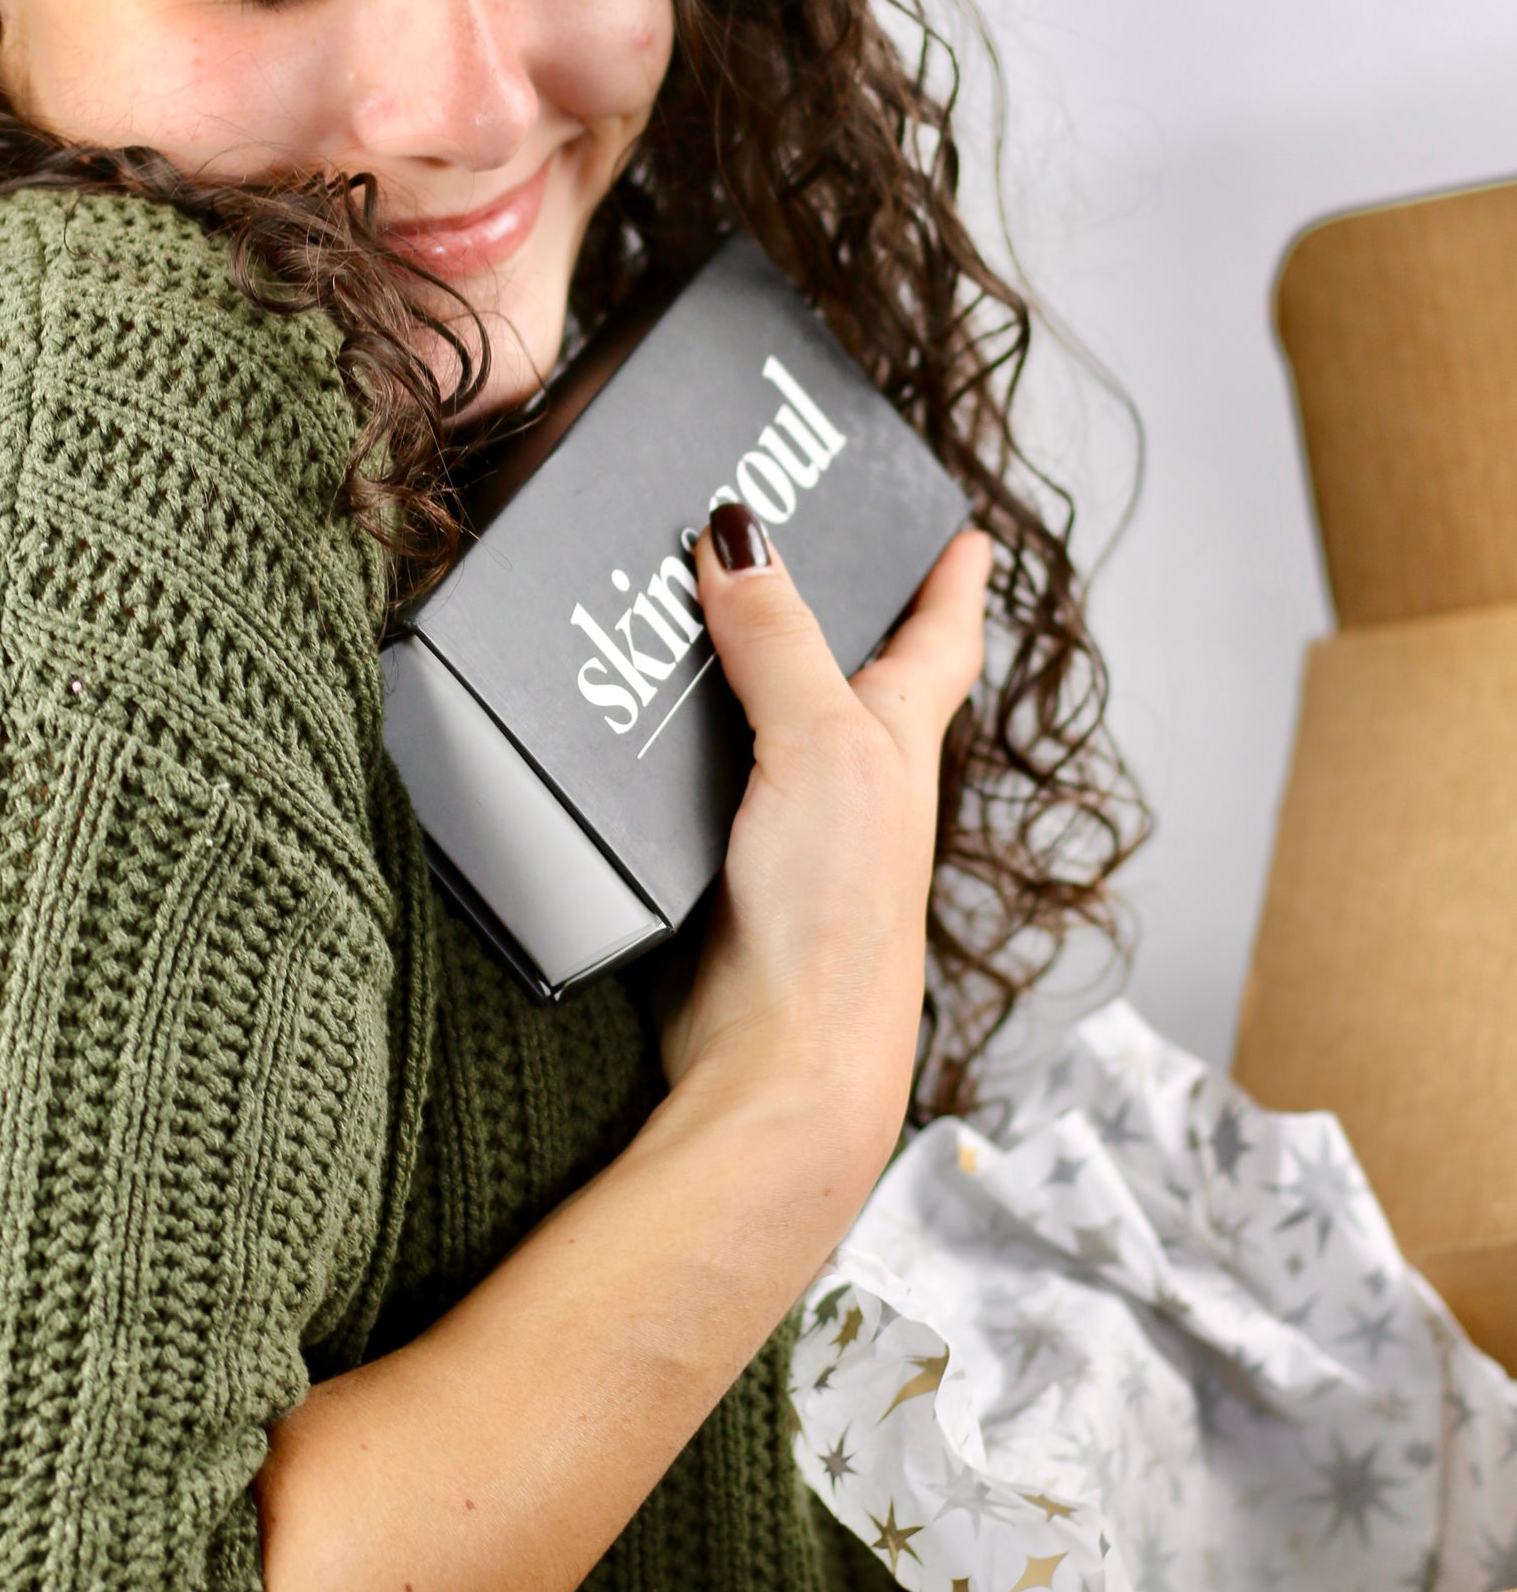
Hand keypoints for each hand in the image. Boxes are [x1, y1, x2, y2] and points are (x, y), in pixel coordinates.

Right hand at [660, 509, 990, 1176]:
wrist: (779, 1057)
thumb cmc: (836, 918)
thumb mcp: (822, 746)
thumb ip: (780, 641)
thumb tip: (740, 537)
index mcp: (898, 739)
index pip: (940, 639)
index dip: (953, 582)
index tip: (967, 534)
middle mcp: (852, 778)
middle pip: (849, 673)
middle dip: (831, 611)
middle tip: (794, 544)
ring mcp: (787, 826)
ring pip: (763, 721)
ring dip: (729, 671)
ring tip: (680, 609)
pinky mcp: (719, 867)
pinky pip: (691, 778)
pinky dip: (665, 742)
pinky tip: (625, 727)